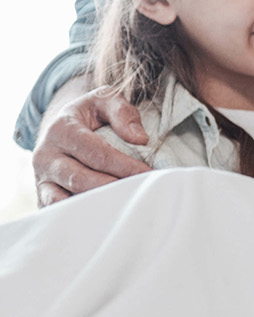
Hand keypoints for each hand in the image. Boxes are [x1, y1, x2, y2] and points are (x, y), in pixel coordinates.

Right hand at [33, 87, 151, 205]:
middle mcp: (45, 155)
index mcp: (61, 129)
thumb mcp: (105, 101)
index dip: (124, 165)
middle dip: (112, 186)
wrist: (61, 126)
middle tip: (138, 191)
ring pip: (65, 198)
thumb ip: (123, 113)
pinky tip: (102, 216)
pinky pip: (56, 211)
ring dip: (96, 204)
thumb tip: (140, 139)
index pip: (96, 153)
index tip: (147, 173)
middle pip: (80, 179)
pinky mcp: (43, 195)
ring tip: (123, 204)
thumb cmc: (89, 114)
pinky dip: (77, 215)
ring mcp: (41, 178)